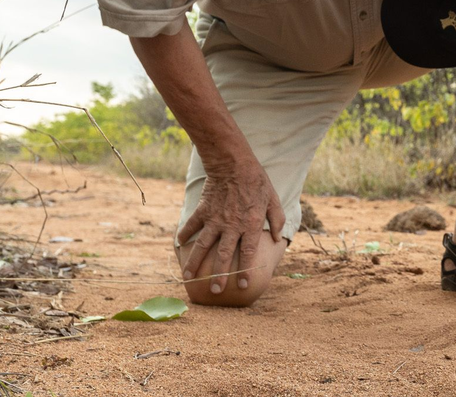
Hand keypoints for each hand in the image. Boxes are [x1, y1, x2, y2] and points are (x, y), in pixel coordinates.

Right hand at [176, 159, 284, 293]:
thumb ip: (276, 220)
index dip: (246, 270)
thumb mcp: (273, 199)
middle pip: (224, 256)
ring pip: (203, 246)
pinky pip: (192, 225)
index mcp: (250, 225)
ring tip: (189, 278)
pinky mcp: (203, 210)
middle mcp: (231, 226)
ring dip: (195, 263)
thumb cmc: (257, 182)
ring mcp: (215, 219)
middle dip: (219, 275)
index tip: (243, 286)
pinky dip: (184, 234)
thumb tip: (276, 238)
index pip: (248, 253)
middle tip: (215, 291)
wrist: (234, 164)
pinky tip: (178, 244)